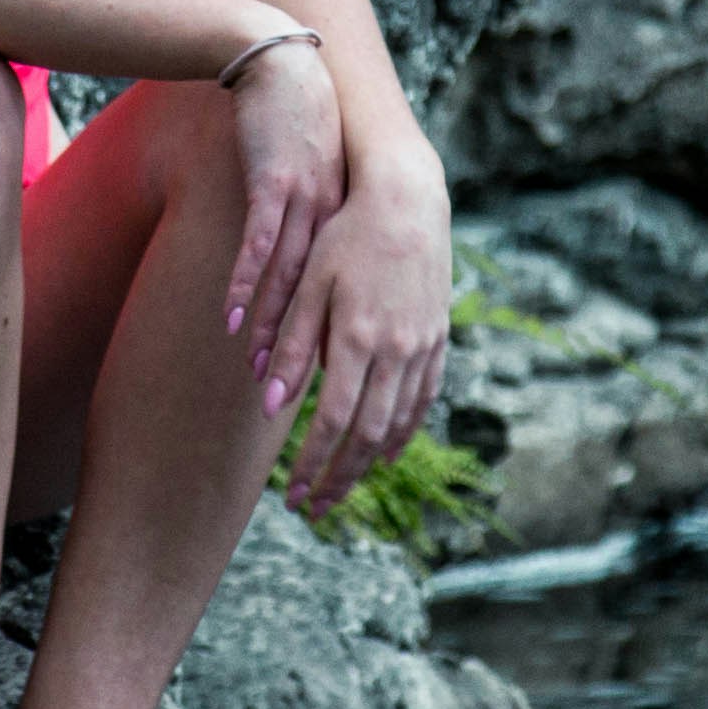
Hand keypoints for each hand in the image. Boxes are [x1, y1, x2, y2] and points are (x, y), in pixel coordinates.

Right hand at [217, 40, 344, 386]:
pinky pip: (259, 242)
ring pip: (292, 278)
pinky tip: (234, 315)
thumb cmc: (296, 120)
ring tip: (260, 370)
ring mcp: (306, 197)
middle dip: (304, 350)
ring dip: (273, 327)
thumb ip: (317, 215)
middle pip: (322, 295)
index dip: (334, 339)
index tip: (327, 384)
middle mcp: (334, 213)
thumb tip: (309, 262)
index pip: (346, 292)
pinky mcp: (273, 181)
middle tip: (290, 396)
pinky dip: (246, 281)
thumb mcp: (316, 173)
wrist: (281, 63)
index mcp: (348, 217)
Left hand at [269, 172, 451, 522]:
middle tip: (313, 509)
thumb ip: (291, 343)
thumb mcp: (309, 283)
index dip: (312, 463)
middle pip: (368, 435)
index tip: (291, 495)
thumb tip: (271, 404)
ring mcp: (422, 346)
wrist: (407, 199)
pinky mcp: (436, 338)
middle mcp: (396, 350)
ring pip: (397, 422)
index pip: (333, 421)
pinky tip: (386, 451)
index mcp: (358, 338)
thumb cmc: (346, 235)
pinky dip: (403, 431)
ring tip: (341, 487)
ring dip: (368, 463)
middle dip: (338, 477)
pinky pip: (421, 399)